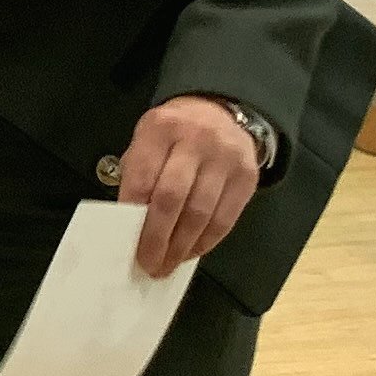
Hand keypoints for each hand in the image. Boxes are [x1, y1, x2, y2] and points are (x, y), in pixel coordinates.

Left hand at [120, 96, 260, 277]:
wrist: (220, 111)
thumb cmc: (173, 135)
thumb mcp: (147, 140)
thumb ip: (138, 175)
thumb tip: (130, 227)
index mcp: (161, 128)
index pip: (142, 178)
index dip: (133, 216)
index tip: (127, 243)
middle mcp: (195, 139)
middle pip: (172, 198)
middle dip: (157, 238)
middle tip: (149, 264)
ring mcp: (225, 157)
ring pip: (201, 213)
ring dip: (182, 246)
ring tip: (168, 264)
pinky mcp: (247, 176)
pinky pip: (225, 218)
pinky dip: (206, 241)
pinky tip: (192, 252)